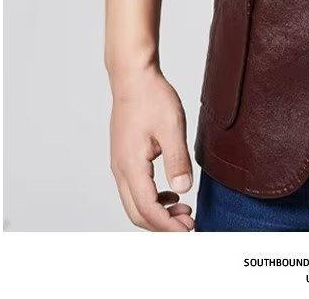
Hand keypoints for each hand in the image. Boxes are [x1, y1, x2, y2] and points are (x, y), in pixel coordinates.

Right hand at [109, 66, 194, 230]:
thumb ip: (177, 160)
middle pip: (137, 213)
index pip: (148, 209)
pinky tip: (170, 192)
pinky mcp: (124, 157)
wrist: (132, 77)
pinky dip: (152, 198)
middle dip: (162, 225)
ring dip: (157, 212)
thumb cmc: (152, 97)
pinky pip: (134, 189)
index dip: (168, 225)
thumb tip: (183, 189)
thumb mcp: (172, 127)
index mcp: (131, 166)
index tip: (188, 230)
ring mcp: (119, 164)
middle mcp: (120, 170)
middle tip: (189, 224)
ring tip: (183, 209)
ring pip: (134, 203)